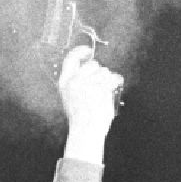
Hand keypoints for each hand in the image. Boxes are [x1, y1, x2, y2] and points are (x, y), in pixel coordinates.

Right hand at [59, 47, 123, 162]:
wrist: (86, 130)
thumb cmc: (80, 117)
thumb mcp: (71, 98)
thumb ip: (76, 83)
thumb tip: (90, 67)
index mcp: (65, 83)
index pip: (70, 59)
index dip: (80, 51)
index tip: (88, 51)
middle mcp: (74, 81)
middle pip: (92, 65)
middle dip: (99, 72)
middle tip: (100, 84)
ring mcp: (87, 83)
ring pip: (104, 71)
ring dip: (107, 79)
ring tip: (104, 92)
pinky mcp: (100, 87)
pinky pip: (112, 78)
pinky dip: (115, 82)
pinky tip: (114, 87)